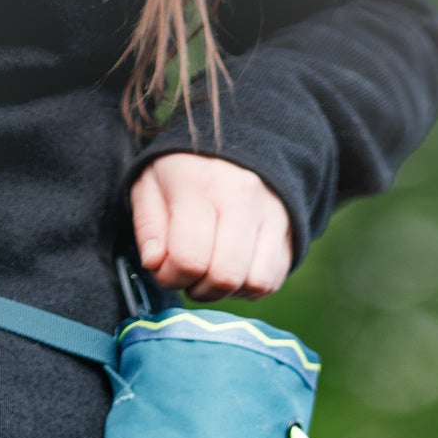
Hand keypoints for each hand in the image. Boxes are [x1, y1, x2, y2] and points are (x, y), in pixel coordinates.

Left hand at [130, 154, 292, 299]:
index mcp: (200, 184)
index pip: (189, 258)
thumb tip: (156, 264)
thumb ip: (148, 228)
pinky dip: (248, 288)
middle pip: (224, 276)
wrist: (233, 145)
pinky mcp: (289, 234)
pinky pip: (271, 282)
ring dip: (227, 292)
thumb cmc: (183, 173)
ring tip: (211, 273)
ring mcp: (273, 216)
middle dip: (200, 289)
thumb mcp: (149, 187)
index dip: (171, 278)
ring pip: (254, 283)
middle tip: (188, 276)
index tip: (164, 270)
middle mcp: (243, 198)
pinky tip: (232, 271)